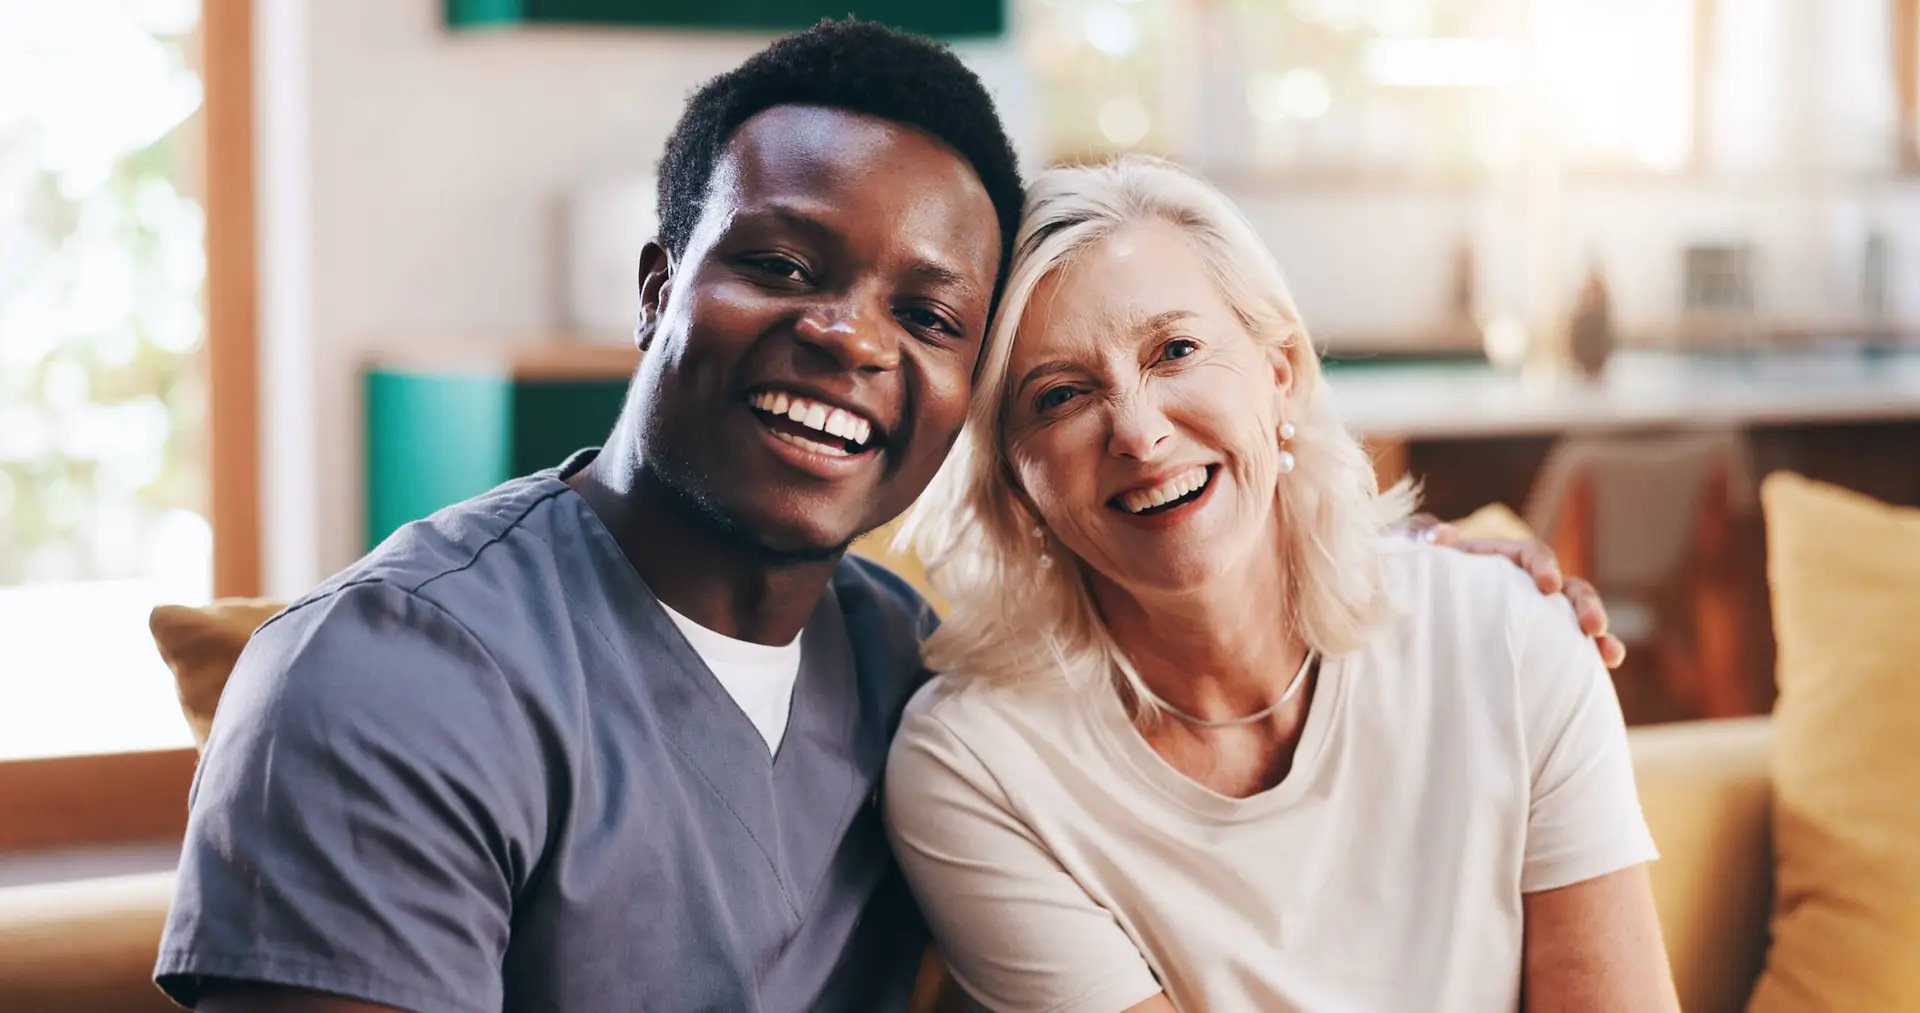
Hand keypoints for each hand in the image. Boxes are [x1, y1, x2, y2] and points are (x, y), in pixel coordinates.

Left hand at [1413, 518, 1626, 668]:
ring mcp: (1543, 612)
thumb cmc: (1432, 582)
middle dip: (1585, 603)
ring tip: (1610, 652)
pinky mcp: (1547, 639)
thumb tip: (1440, 536)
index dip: (1543, 566)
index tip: (1547, 585)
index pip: (1533, 553)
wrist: (1430, 608)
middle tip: (1593, 625)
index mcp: (1506, 559)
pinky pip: (1574, 644)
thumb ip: (1433, 546)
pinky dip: (1594, 652)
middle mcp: (1531, 583)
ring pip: (1580, 616)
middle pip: (1569, 586)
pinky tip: (1609, 665)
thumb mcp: (1429, 562)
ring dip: (1599, 631)